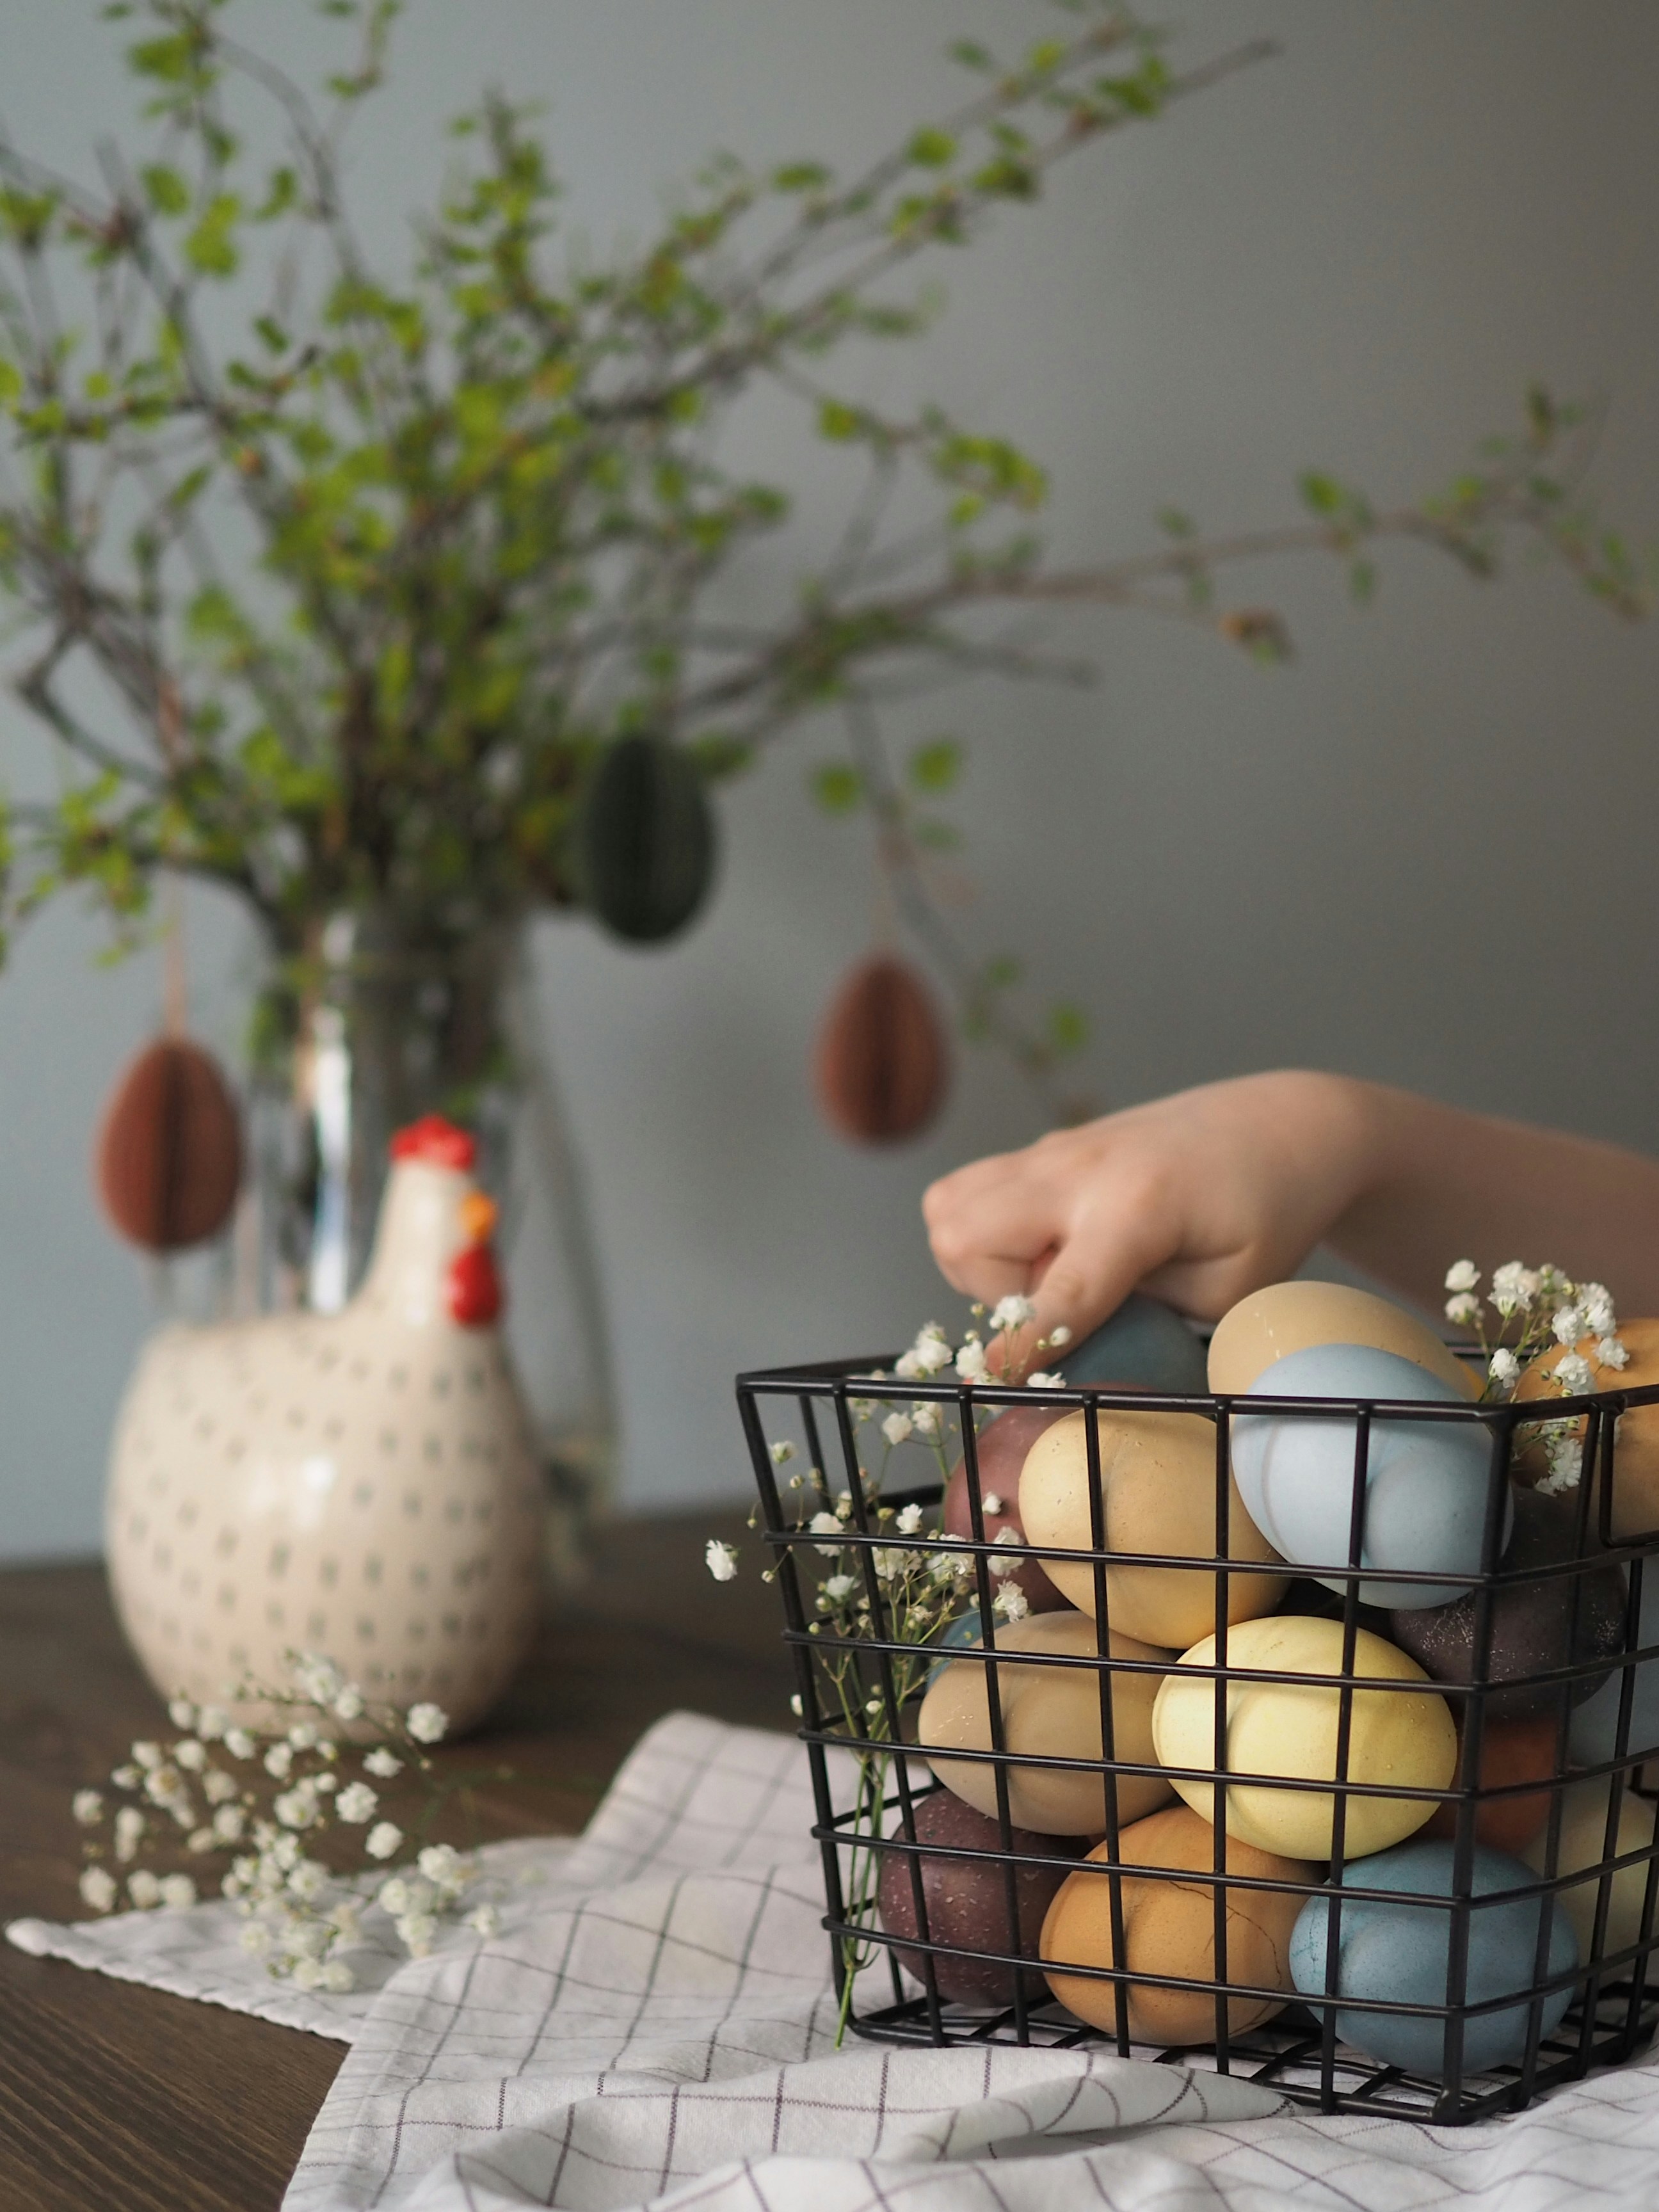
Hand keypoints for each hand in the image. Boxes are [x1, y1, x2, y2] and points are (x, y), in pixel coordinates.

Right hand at [922, 1071, 1374, 1355]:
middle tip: (1053, 1302)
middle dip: (990, 1291)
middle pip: (964, 1232)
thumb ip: (1146, 1316)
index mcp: (1138, 1207)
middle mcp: (1080, 1168)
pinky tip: (1048, 1242)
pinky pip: (968, 1191)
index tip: (995, 1379)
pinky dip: (985, 1229)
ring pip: (949, 1205)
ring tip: (1048, 1270)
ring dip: (979, 1258)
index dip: (1024, 1344)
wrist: (1280, 1124)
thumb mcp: (1230, 1289)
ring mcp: (1054, 1149)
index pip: (1062, 1289)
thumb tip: (1067, 1341)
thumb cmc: (1268, 1214)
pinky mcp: (1044, 1147)